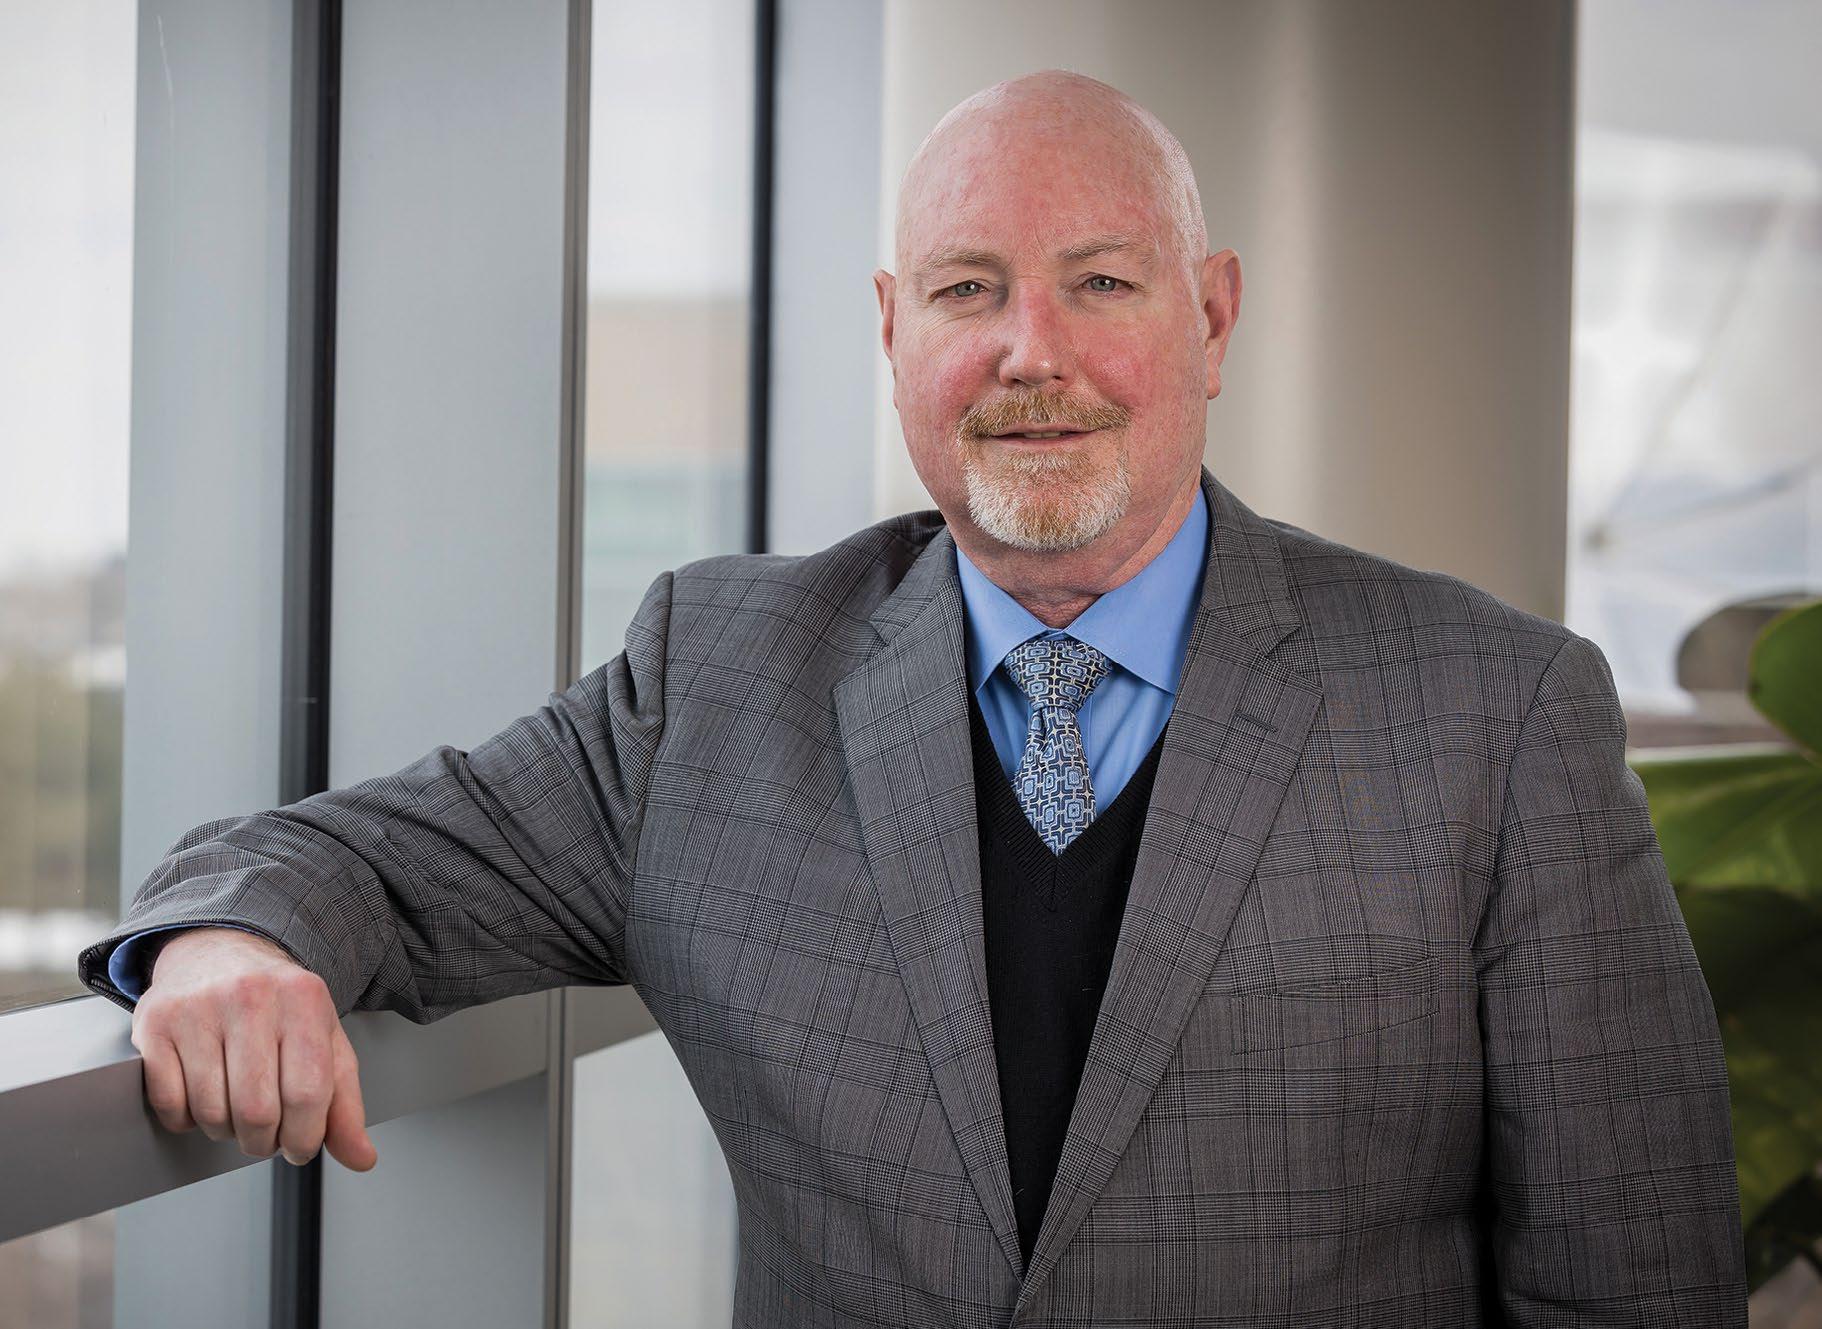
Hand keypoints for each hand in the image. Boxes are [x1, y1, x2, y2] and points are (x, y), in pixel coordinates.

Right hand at [129, 927, 378, 1170]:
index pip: (308, 1094)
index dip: (304, 1137)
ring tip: (235, 1110)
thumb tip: (361, 1158)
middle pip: (257, 1111)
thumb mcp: (324, 1041)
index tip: (299, 1147)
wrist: (222, 949)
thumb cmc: (280, 1005)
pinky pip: (169, 1102)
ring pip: (211, 1111)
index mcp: (303, 1000)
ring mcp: (198, 1007)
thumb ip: (344, 1103)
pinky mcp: (156, 1022)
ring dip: (224, 1131)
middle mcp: (251, 997)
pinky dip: (185, 1119)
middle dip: (262, 1141)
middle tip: (265, 1135)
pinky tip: (201, 1099)